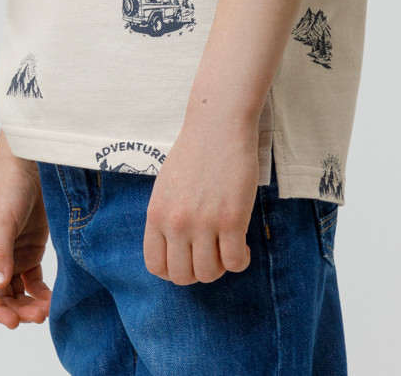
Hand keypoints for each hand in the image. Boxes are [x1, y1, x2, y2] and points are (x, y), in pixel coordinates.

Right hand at [0, 137, 52, 327]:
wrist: (32, 164)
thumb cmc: (8, 187)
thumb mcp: (1, 220)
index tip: (11, 322)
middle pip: (1, 294)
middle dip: (16, 310)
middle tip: (37, 317)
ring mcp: (14, 254)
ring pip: (18, 290)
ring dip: (28, 304)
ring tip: (45, 312)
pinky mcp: (32, 249)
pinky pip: (34, 280)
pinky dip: (41, 292)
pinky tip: (51, 300)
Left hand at [143, 115, 259, 284]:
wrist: (218, 125)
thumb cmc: (195, 151)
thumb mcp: (166, 186)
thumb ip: (167, 217)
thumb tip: (176, 248)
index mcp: (157, 214)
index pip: (156, 266)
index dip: (174, 271)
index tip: (189, 259)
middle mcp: (176, 223)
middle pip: (183, 276)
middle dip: (199, 271)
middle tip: (212, 254)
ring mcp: (203, 223)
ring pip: (209, 273)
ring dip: (221, 267)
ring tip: (228, 247)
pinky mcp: (231, 219)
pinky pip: (235, 262)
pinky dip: (241, 261)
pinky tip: (244, 245)